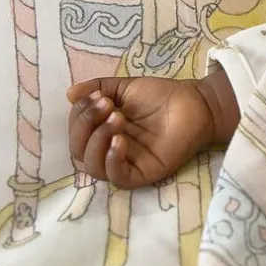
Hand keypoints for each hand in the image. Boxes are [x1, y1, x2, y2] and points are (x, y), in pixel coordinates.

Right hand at [67, 71, 238, 189]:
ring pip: (94, 167)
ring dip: (98, 140)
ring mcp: (126, 163)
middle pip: (79, 151)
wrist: (195, 102)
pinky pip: (117, 177)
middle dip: (86, 125)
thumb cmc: (160, 96)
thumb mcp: (124, 87)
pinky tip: (120, 140)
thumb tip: (70, 94)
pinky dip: (112, 160)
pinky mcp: (142, 174)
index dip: (79, 115)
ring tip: (117, 118)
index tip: (96, 95)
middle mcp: (109, 149)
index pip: (76, 132)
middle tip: (107, 105)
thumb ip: (98, 88)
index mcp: (102, 131)